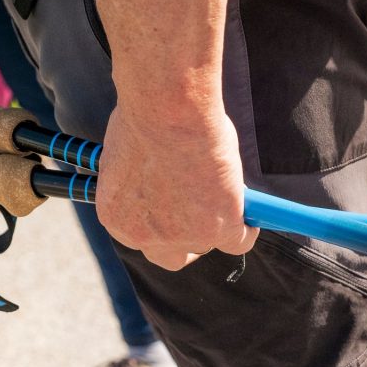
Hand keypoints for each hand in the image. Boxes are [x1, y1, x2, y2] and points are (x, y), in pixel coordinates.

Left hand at [96, 97, 258, 270]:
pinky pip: (240, 241)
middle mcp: (144, 236)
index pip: (141, 237)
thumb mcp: (130, 153)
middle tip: (201, 219)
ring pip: (206, 244)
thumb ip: (143, 178)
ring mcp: (182, 236)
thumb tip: (163, 172)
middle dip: (186, 242)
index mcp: (116, 217)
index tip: (175, 210)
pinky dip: (248, 230)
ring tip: (225, 198)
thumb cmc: (144, 115)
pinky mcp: (218, 230)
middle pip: (171, 256)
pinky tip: (251, 214)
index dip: (161, 224)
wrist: (166, 110)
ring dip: (216, 227)